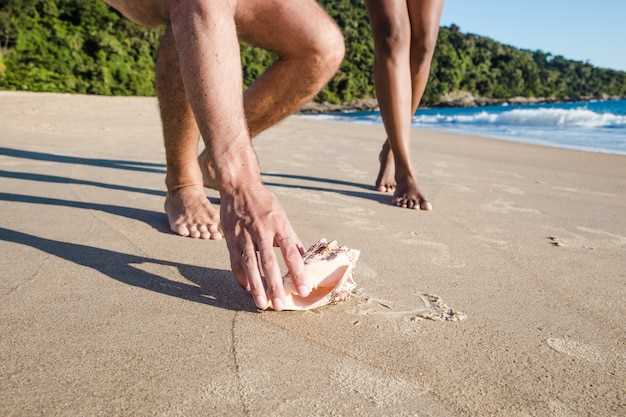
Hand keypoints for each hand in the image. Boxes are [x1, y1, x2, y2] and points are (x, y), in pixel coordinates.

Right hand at [220, 180, 308, 309]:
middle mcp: (261, 231)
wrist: (239, 185)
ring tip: (262, 304)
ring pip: (250, 265)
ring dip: (256, 286)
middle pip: (269, 262)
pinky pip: (235, 261)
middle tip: (280, 305)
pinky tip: (247, 289)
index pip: (291, 252)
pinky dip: (241, 276)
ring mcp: (244, 235)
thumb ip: (291, 237)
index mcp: (278, 225)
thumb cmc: (264, 202)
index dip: (298, 272)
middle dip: (275, 285)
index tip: (304, 289)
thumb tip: (303, 257)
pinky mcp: (230, 238)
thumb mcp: (282, 216)